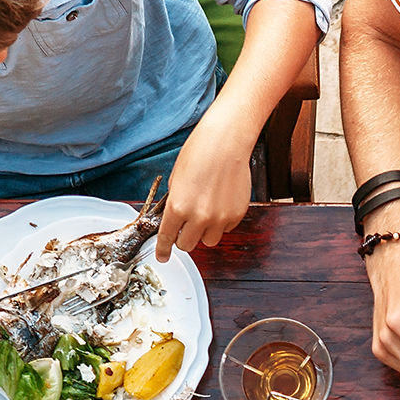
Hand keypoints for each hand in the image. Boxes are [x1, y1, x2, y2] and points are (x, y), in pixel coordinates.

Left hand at [156, 133, 253, 262]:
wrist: (225, 143)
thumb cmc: (199, 154)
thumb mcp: (176, 179)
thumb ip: (175, 203)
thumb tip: (177, 218)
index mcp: (178, 207)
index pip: (167, 238)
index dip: (163, 249)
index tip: (163, 256)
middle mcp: (198, 217)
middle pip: (188, 245)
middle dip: (184, 238)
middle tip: (186, 227)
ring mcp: (220, 218)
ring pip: (208, 240)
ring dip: (204, 232)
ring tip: (206, 213)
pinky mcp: (236, 215)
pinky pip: (226, 229)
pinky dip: (221, 222)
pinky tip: (220, 203)